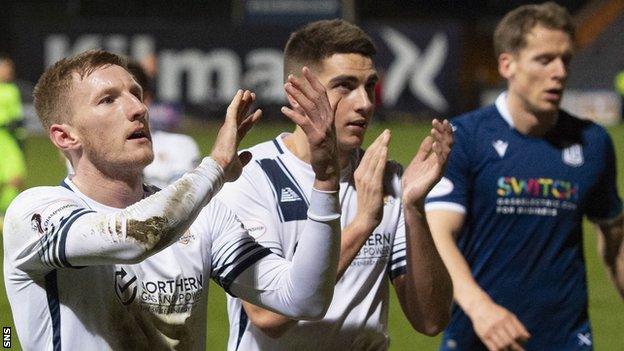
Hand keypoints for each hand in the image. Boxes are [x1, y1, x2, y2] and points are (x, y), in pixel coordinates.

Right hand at [210, 89, 261, 181]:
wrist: (219, 170)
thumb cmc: (227, 171)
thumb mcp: (240, 165)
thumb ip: (245, 158)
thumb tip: (250, 153)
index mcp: (232, 142)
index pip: (244, 128)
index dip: (251, 120)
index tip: (258, 112)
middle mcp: (229, 133)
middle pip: (240, 116)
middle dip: (247, 106)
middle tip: (252, 96)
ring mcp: (228, 129)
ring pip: (237, 111)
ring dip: (243, 101)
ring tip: (249, 92)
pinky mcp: (228, 126)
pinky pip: (233, 110)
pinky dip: (237, 101)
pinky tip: (241, 92)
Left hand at [281, 67, 338, 188]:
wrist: (329, 168)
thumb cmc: (322, 148)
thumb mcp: (317, 128)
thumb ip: (308, 114)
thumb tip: (298, 101)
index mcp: (329, 115)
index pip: (322, 93)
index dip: (313, 80)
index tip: (305, 69)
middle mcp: (327, 119)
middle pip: (315, 97)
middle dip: (303, 85)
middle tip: (291, 76)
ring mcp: (323, 128)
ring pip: (309, 107)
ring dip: (297, 95)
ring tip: (286, 87)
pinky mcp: (316, 138)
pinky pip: (304, 123)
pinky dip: (294, 115)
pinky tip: (283, 109)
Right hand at [353, 129, 390, 230]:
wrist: (366, 218)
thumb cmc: (369, 203)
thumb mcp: (368, 185)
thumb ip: (372, 174)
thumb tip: (380, 164)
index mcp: (359, 173)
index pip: (368, 154)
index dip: (376, 143)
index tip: (383, 135)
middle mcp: (361, 174)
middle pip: (370, 153)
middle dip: (379, 141)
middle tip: (388, 131)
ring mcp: (366, 179)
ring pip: (374, 158)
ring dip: (381, 145)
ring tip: (388, 136)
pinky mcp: (373, 185)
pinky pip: (378, 168)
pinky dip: (381, 157)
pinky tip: (385, 149)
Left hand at [402, 119, 452, 207]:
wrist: (408, 197)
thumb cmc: (413, 181)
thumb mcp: (417, 161)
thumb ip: (424, 151)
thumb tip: (430, 137)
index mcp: (436, 159)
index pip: (442, 141)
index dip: (441, 131)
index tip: (436, 120)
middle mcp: (440, 163)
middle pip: (447, 144)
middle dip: (444, 132)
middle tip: (439, 121)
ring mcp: (439, 169)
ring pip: (446, 151)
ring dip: (441, 139)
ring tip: (435, 130)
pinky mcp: (436, 176)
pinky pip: (441, 162)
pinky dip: (439, 152)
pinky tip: (435, 144)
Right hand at [469, 300, 529, 350]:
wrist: (479, 307)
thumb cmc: (497, 312)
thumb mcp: (508, 315)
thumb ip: (518, 325)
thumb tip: (528, 338)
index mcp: (505, 318)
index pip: (516, 334)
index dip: (521, 340)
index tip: (522, 342)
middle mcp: (497, 324)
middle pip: (509, 341)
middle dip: (516, 347)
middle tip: (520, 350)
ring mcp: (489, 330)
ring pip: (502, 346)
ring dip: (507, 349)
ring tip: (509, 349)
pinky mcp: (483, 335)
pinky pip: (492, 348)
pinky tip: (502, 350)